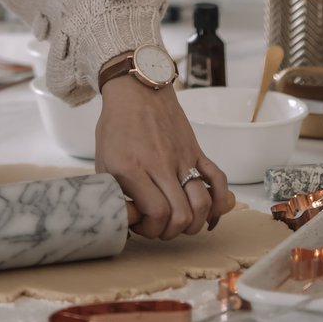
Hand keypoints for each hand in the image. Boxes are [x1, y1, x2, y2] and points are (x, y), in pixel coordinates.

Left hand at [94, 78, 229, 241]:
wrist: (137, 89)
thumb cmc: (117, 125)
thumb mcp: (103, 160)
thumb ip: (112, 191)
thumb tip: (126, 219)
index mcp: (133, 167)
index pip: (156, 212)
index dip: (151, 229)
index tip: (142, 226)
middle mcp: (160, 164)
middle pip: (181, 215)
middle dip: (172, 232)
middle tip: (160, 227)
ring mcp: (182, 157)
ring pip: (202, 203)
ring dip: (195, 223)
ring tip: (182, 224)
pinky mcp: (196, 150)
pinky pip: (218, 180)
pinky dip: (219, 203)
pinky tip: (209, 216)